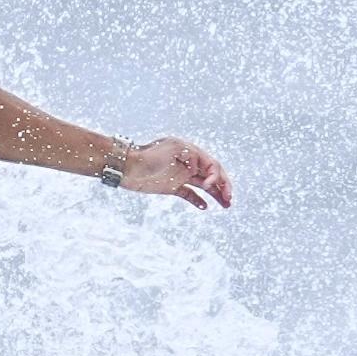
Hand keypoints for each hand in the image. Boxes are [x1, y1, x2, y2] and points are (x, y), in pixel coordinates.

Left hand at [117, 134, 232, 208]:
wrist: (126, 166)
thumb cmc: (147, 156)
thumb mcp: (171, 148)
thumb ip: (190, 155)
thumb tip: (198, 167)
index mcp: (191, 152)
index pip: (212, 164)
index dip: (216, 176)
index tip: (210, 187)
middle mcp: (188, 163)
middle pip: (212, 175)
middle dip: (223, 187)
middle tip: (230, 199)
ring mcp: (180, 175)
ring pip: (204, 185)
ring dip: (216, 194)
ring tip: (226, 205)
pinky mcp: (172, 186)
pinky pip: (189, 193)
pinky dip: (198, 200)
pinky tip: (204, 207)